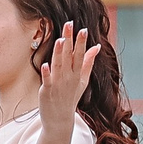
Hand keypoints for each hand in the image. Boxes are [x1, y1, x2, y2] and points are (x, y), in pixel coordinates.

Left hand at [36, 21, 98, 135]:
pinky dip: (47, 73)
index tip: (83, 29)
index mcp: (77, 73)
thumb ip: (88, 63)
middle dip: (70, 40)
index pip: (80, 54)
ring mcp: (58, 84)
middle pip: (69, 56)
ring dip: (59, 53)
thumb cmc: (70, 97)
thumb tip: (97, 47)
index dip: (81, 42)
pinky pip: (47, 80)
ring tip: (60, 40)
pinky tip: (45, 64)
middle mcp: (69, 77)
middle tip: (69, 24)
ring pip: (59, 65)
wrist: (60, 119)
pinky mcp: (47, 91)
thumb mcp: (82, 80)